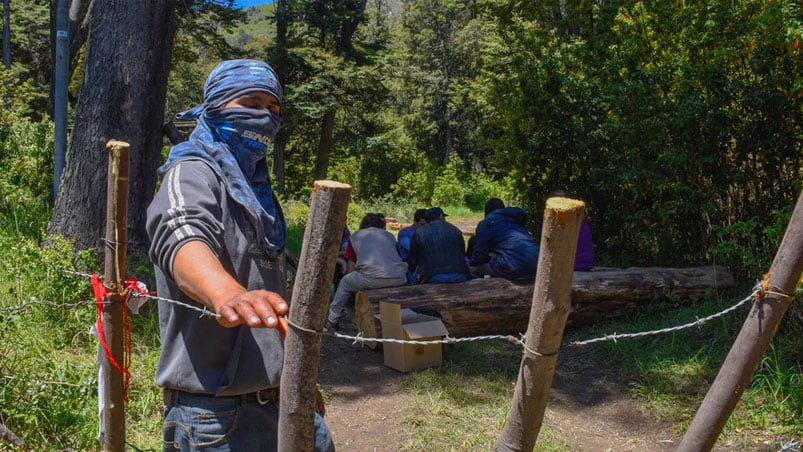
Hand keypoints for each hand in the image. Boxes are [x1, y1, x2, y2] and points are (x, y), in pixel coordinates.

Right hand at [172, 241, 287, 329]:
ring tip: (256, 323)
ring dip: (250, 314)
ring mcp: (238, 303)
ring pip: (244, 307)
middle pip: (259, 303)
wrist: (228, 300)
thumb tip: (291, 334)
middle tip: (273, 323)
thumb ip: (279, 323)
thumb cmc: (254, 309)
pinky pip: (227, 310)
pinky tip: (234, 320)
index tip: (284, 309)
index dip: (277, 302)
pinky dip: (230, 314)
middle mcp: (251, 298)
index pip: (271, 297)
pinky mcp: (225, 308)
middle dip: (266, 312)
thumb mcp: (267, 314)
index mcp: (263, 297)